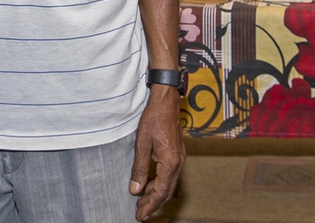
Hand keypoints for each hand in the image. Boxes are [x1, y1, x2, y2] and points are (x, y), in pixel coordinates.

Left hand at [129, 87, 184, 220]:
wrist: (166, 103)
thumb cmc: (153, 120)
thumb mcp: (142, 144)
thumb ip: (139, 168)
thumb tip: (135, 189)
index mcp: (170, 164)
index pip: (160, 192)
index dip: (150, 206)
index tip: (140, 215)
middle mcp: (178, 164)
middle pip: (166, 192)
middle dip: (153, 204)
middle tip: (140, 213)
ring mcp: (179, 159)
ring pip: (169, 185)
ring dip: (155, 194)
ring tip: (141, 201)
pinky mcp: (176, 155)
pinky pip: (170, 176)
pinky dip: (159, 183)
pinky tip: (149, 183)